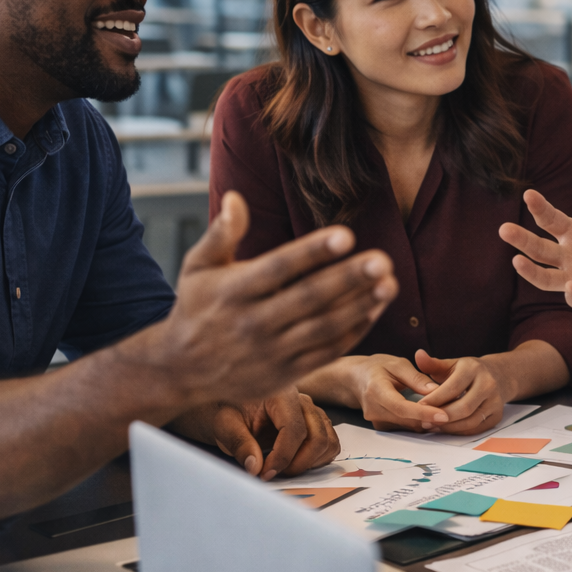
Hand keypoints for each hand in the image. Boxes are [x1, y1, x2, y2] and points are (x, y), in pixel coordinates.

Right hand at [152, 191, 397, 406]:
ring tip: (389, 284)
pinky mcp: (285, 374)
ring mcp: (271, 352)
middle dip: (348, 279)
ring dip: (360, 306)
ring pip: (324, 328)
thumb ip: (221, 233)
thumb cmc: (196, 307)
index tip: (346, 235)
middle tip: (382, 260)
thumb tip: (236, 198)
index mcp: (233, 291)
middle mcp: (253, 322)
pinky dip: (353, 332)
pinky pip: (326, 352)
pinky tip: (374, 309)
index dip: (313, 252)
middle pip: (308, 298)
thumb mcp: (197, 267)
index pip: (279, 268)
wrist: (181, 369)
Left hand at [173, 391, 341, 479]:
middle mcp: (303, 400)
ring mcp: (312, 411)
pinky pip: (330, 443)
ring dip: (310, 462)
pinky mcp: (316, 423)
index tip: (265, 474)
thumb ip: (239, 444)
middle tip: (273, 473)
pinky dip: (318, 459)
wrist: (232, 407)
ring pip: (328, 441)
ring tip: (283, 468)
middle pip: (317, 436)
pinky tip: (294, 462)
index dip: (282, 456)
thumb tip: (255, 468)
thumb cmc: (227, 411)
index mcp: (282, 394)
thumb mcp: (225, 425)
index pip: (294, 429)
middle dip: (298, 463)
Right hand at [349, 354, 452, 431]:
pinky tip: (433, 415)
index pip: (401, 407)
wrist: (357, 378)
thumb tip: (436, 390)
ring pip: (407, 426)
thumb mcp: (397, 364)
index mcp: (376, 390)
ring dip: (427, 421)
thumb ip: (416, 378)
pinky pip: (405, 427)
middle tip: (455, 413)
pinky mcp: (382, 426)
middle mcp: (374, 409)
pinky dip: (419, 422)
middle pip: (406, 420)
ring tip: (448, 413)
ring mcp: (376, 421)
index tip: (444, 414)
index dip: (423, 412)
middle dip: (430, 418)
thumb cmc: (378, 367)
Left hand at [414, 350, 508, 434]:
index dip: (435, 399)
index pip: (453, 388)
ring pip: (471, 421)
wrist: (498, 376)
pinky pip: (476, 429)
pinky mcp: (497, 416)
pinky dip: (459, 431)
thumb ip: (432, 363)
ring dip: (449, 427)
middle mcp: (488, 384)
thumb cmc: (468, 371)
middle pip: (463, 407)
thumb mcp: (451, 364)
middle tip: (424, 420)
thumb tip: (418, 354)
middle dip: (441, 416)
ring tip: (432, 426)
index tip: (419, 406)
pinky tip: (445, 429)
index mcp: (474, 369)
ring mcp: (495, 401)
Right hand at [499, 158, 571, 315]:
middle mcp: (568, 256)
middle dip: (521, 240)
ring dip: (531, 271)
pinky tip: (571, 287)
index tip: (529, 194)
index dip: (540, 208)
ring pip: (546, 277)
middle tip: (503, 229)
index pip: (551, 220)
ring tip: (517, 261)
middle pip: (539, 248)